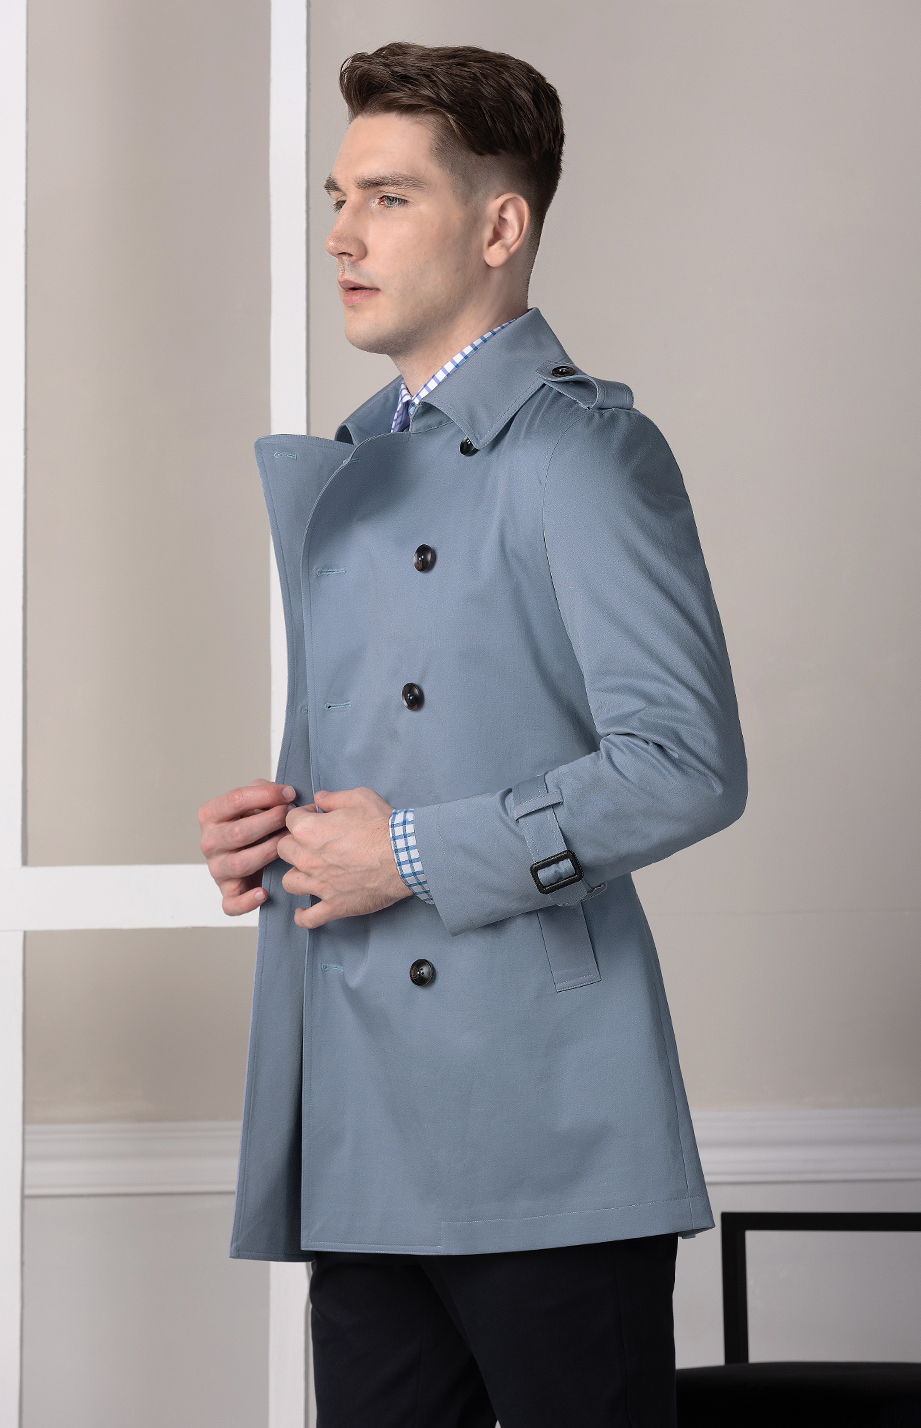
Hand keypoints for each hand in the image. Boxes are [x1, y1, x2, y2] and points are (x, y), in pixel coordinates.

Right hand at [198, 779, 296, 914]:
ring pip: (240, 864)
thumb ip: (264, 792)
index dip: (265, 794)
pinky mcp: (226, 893)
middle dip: (271, 822)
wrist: (250, 852)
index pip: (235, 800)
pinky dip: (247, 901)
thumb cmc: (254, 823)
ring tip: (287, 845)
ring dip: (269, 852)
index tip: (290, 794)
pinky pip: (231, 903)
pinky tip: (264, 893)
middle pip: (239, 832)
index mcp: (211, 815)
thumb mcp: (255, 801)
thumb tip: (286, 795)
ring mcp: (216, 869)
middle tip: (292, 818)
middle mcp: (209, 842)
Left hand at [276, 787, 411, 928]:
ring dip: (297, 875)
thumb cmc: (384, 827)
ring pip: (289, 882)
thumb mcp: (360, 798)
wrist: (405, 857)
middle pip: (283, 850)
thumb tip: (320, 799)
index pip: (290, 820)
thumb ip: (334, 798)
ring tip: (308, 871)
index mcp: (309, 831)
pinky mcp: (334, 905)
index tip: (313, 816)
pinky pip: (309, 918)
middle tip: (311, 842)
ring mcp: (319, 885)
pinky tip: (302, 912)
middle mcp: (308, 859)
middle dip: (294, 842)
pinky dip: (303, 917)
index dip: (302, 815)